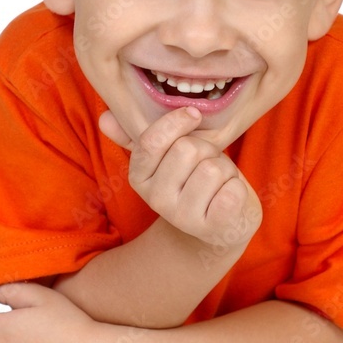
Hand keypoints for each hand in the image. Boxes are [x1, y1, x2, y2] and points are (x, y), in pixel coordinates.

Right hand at [99, 105, 261, 248]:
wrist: (217, 225)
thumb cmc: (194, 178)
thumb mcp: (166, 156)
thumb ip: (134, 136)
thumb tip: (104, 118)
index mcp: (139, 178)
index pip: (152, 141)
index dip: (177, 122)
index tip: (194, 115)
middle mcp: (157, 200)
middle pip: (189, 149)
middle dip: (207, 149)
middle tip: (206, 164)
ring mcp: (184, 218)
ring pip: (214, 168)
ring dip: (225, 169)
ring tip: (219, 183)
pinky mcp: (213, 228)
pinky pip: (233, 190)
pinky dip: (238, 188)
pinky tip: (229, 198)